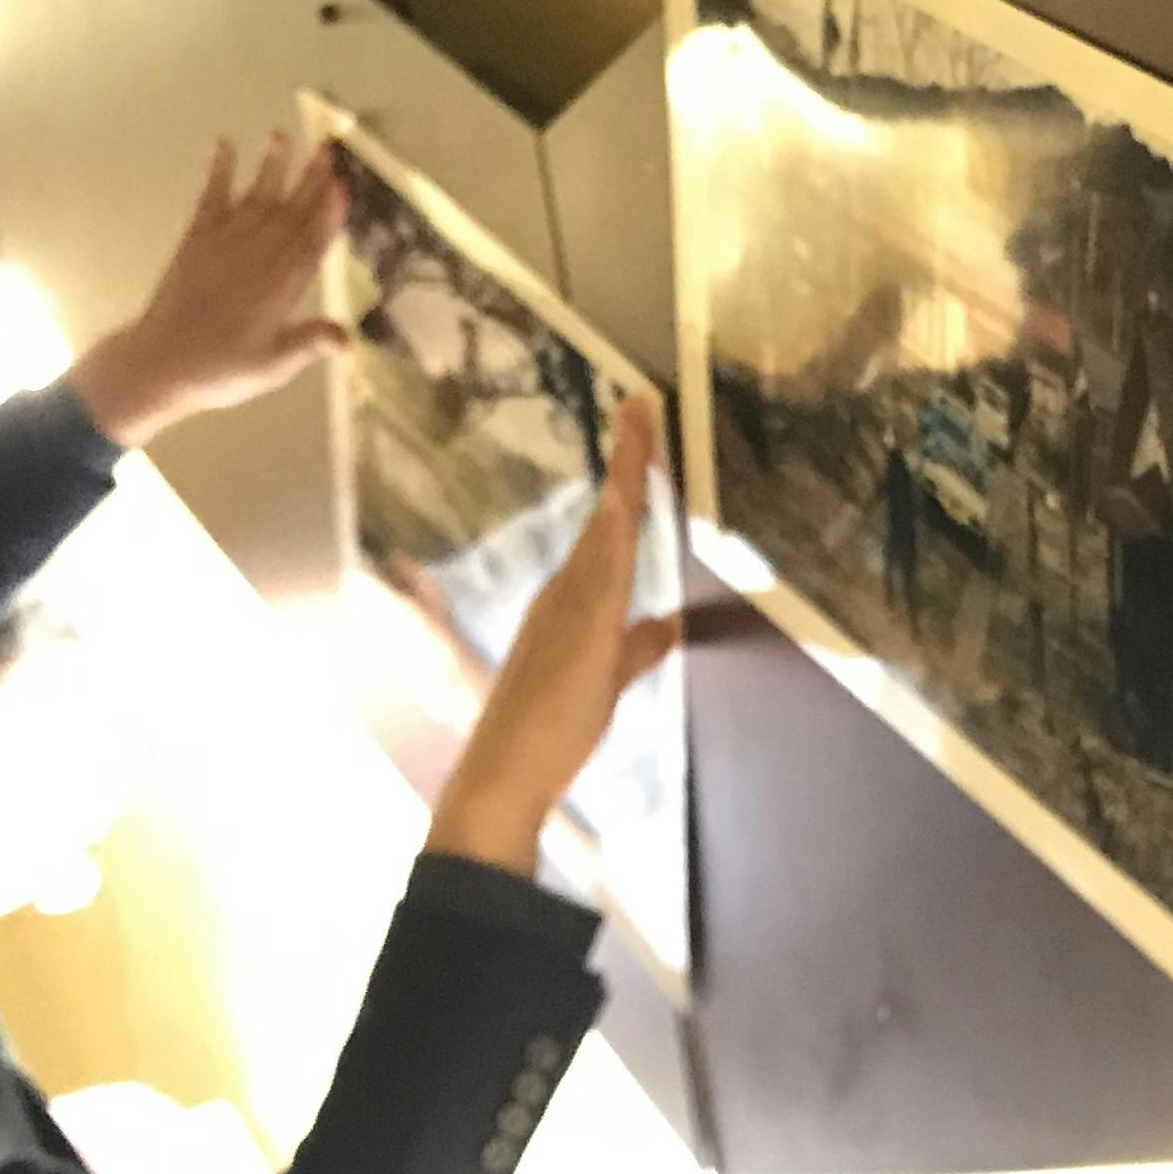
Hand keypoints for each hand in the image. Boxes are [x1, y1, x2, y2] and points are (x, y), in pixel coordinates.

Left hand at [69, 133, 350, 450]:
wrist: (160, 363)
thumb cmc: (221, 370)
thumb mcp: (272, 366)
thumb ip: (308, 344)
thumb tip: (348, 336)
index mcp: (281, 286)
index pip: (312, 242)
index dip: (330, 213)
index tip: (344, 185)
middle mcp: (257, 256)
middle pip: (291, 211)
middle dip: (310, 179)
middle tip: (328, 149)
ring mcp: (225, 243)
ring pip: (256, 197)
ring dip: (270, 166)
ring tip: (281, 135)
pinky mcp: (196, 239)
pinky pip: (210, 198)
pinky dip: (216, 170)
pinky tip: (222, 145)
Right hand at [427, 395, 683, 874]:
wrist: (505, 772)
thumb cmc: (548, 735)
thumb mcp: (608, 682)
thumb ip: (636, 650)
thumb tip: (667, 626)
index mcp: (575, 601)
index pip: (611, 529)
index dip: (628, 481)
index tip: (640, 432)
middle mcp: (567, 589)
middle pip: (609, 513)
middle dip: (628, 456)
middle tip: (640, 401)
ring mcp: (570, 602)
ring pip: (608, 526)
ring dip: (627, 472)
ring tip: (640, 419)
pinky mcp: (579, 623)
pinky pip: (604, 564)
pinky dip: (616, 524)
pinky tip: (627, 492)